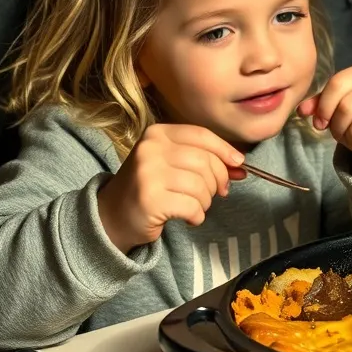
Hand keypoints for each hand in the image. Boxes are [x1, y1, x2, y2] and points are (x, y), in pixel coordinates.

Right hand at [97, 124, 244, 252]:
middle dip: (218, 181)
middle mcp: (150, 149)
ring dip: (206, 201)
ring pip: (201, 185)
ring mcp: (148, 174)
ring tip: (195, 206)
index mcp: (157, 133)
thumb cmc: (150, 187)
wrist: (112, 216)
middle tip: (216, 194)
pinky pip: (193, 206)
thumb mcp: (173, 164)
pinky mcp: (150, 200)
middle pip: (205, 161)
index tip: (238, 164)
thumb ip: (204, 160)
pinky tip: (188, 217)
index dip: (225, 150)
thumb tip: (240, 165)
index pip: (202, 135)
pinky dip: (197, 215)